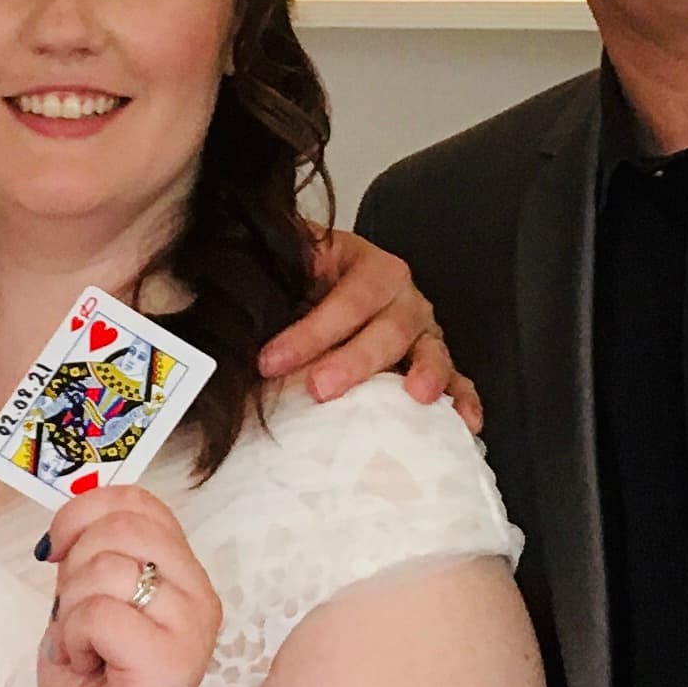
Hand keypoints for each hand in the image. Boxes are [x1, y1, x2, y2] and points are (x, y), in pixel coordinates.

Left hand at [38, 484, 219, 686]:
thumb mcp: (88, 602)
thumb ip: (91, 557)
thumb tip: (68, 520)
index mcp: (183, 572)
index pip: (136, 501)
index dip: (82, 514)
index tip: (58, 553)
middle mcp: (198, 594)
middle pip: (119, 527)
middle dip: (74, 569)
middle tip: (79, 621)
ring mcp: (190, 628)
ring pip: (105, 570)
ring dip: (71, 613)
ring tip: (86, 650)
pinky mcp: (171, 663)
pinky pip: (99, 614)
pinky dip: (74, 640)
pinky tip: (89, 668)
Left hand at [261, 230, 480, 432]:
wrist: (324, 287)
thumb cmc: (299, 286)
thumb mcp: (282, 270)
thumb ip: (263, 276)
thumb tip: (221, 297)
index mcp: (362, 264)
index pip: (344, 296)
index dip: (310, 331)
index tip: (270, 362)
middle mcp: (399, 294)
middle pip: (388, 325)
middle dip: (354, 359)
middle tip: (319, 389)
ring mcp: (422, 328)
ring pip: (429, 349)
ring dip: (425, 372)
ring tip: (415, 396)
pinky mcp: (433, 360)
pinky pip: (458, 378)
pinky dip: (463, 399)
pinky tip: (466, 422)